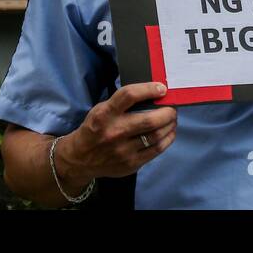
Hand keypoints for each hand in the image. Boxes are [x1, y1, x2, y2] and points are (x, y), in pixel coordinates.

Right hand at [57, 82, 177, 186]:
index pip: (129, 96)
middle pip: (149, 120)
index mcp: (105, 114)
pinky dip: (167, 139)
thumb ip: (121, 104)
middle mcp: (114, 132)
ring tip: (172, 120)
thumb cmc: (95, 128)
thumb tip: (151, 95)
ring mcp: (123, 150)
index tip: (161, 88)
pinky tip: (168, 133)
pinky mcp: (131, 164)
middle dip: (167, 112)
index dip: (148, 89)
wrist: (80, 158)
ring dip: (170, 125)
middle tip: (172, 108)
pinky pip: (156, 150)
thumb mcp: (101, 110)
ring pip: (156, 136)